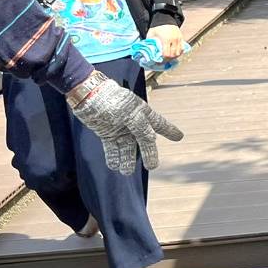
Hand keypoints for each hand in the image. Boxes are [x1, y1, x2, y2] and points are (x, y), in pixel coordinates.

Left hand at [66, 71, 183, 173]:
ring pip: (127, 148)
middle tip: (152, 166)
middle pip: (144, 141)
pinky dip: (114, 157)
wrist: (88, 96)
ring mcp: (120, 128)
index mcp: (143, 113)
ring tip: (125, 171)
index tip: (179, 137)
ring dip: (127, 160)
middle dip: (149, 154)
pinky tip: (114, 166)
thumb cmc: (113, 101)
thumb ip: (142, 127)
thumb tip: (152, 140)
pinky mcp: (106, 133)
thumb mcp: (131, 113)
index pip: (159, 124)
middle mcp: (133, 123)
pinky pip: (112, 148)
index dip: (169, 130)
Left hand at [147, 23, 184, 61]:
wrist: (165, 18)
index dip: (163, 59)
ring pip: (178, 52)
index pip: (166, 54)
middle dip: (168, 59)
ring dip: (174, 56)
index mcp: (166, 39)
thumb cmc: (156, 27)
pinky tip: (174, 53)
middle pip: (173, 55)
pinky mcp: (181, 38)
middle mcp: (174, 40)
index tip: (159, 61)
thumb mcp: (151, 34)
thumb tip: (148, 51)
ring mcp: (178, 39)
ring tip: (169, 58)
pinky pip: (182, 48)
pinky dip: (178, 52)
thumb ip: (150, 43)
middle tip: (163, 61)